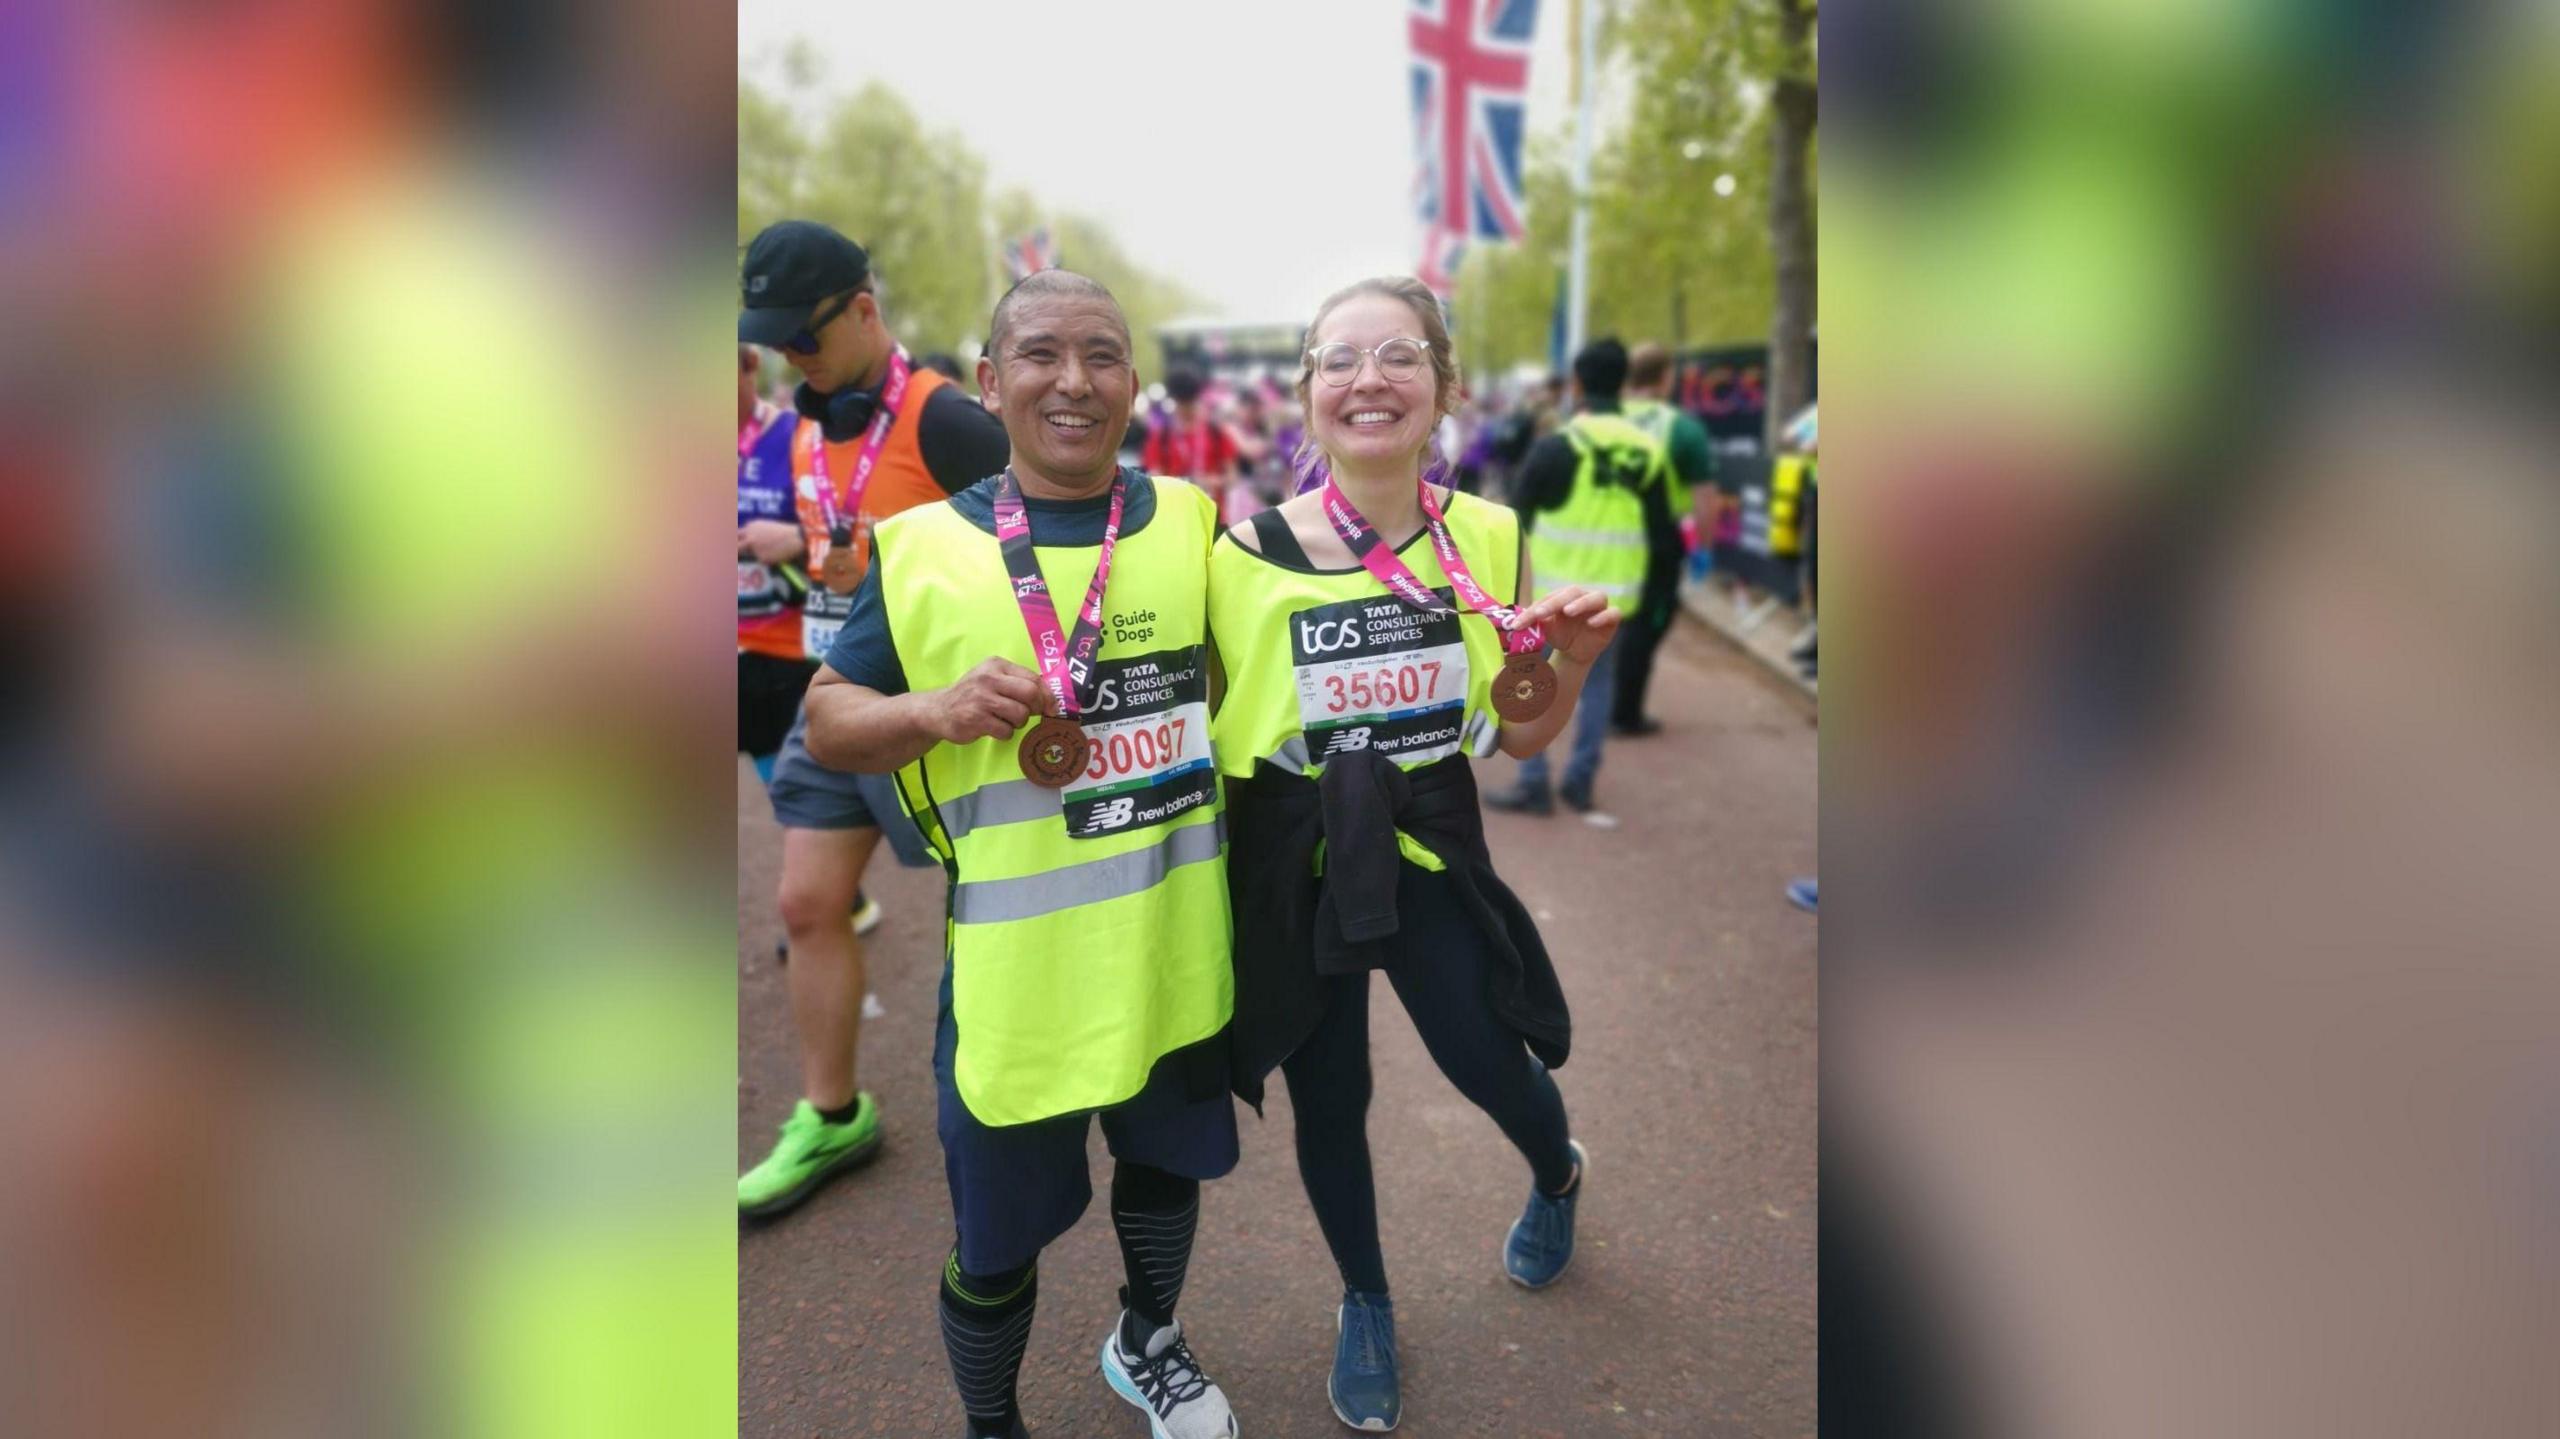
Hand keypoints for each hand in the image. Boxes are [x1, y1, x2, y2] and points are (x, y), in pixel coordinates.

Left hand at [739, 520, 803, 564]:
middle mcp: (749, 536)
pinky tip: (777, 554)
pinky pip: (762, 561)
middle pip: (736, 546)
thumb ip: (755, 533)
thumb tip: (749, 543)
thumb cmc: (785, 531)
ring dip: (755, 555)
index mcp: (751, 526)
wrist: (796, 537)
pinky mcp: (761, 558)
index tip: (735, 546)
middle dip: (735, 552)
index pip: (736, 535)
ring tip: (770, 552)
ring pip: (749, 555)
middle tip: (735, 558)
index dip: (735, 541)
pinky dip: (768, 560)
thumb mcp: (767, 526)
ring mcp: (754, 548)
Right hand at [926, 658, 1053, 744]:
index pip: (1032, 678)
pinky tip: (992, 727)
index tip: (1051, 707)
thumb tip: (1050, 699)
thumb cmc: (972, 695)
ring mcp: (981, 699)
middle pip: (1030, 694)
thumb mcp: (992, 679)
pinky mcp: (976, 719)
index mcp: (996, 665)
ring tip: (1004, 720)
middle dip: (1036, 708)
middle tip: (1030, 714)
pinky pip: (1006, 731)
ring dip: (1017, 723)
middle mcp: (988, 678)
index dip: (1047, 695)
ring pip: (1020, 714)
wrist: (939, 710)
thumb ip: (1018, 683)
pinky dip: (1004, 733)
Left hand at [1509, 586, 1619, 664]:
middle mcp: (1583, 597)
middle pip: (1572, 592)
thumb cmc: (1559, 634)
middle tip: (1540, 614)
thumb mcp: (1544, 629)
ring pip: (1596, 597)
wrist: (1575, 651)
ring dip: (1582, 602)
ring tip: (1568, 611)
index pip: (1551, 597)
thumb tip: (1512, 622)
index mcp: (1565, 595)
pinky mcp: (1612, 620)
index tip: (1520, 623)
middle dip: (1555, 602)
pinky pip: (1613, 613)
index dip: (1537, 608)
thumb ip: (1533, 622)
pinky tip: (1591, 623)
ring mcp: (1599, 607)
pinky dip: (1603, 616)